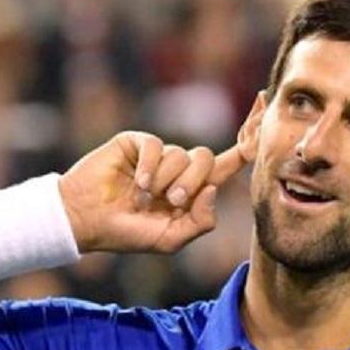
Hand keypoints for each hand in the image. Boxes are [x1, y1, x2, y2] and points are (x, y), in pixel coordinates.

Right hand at [59, 132, 247, 253]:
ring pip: (181, 155)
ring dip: (165, 181)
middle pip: (206, 159)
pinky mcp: (136, 143)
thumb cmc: (128, 234)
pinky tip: (136, 183)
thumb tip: (213, 190)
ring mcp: (158, 154)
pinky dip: (148, 168)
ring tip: (145, 196)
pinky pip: (156, 146)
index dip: (247, 139)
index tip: (262, 109)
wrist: (87, 221)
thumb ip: (199, 222)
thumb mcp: (171, 239)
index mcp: (193, 189)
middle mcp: (179, 168)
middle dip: (192, 183)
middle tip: (171, 201)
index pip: (228, 161)